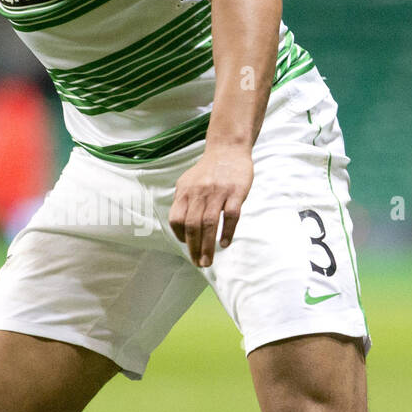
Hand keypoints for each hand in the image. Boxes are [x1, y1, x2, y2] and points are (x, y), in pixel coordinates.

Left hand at [168, 146, 252, 266]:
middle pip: (192, 225)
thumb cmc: (208, 170)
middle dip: (194, 248)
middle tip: (199, 263)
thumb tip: (180, 230)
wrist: (228, 148)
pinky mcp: (235, 192)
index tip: (187, 246)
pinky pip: (230, 215)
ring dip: (207, 246)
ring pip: (209, 224)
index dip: (180, 236)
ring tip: (208, 261)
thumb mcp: (188, 182)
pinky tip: (224, 243)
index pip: (176, 219)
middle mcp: (198, 192)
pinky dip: (227, 231)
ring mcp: (217, 192)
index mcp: (185, 191)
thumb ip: (183, 203)